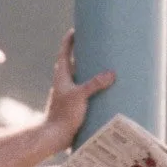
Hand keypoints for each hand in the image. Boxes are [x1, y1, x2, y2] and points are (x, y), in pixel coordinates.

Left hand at [43, 29, 115, 150]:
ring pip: (81, 76)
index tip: (76, 29)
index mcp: (61, 76)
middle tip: (98, 43)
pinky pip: (87, 89)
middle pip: (74, 62)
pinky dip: (96, 85)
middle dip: (84, 52)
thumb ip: (94, 84)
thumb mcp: (79, 96)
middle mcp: (65, 82)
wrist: (55, 137)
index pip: (64, 52)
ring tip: (107, 62)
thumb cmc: (63, 115)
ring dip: (91, 69)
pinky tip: (107, 86)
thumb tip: (111, 73)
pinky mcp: (76, 104)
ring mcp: (70, 93)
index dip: (69, 40)